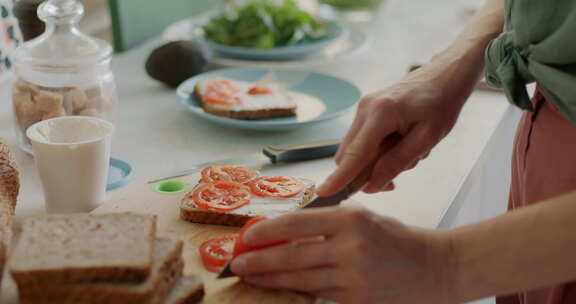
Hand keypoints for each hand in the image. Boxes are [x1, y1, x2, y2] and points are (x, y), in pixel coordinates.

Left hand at [230, 207, 454, 303]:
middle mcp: (350, 247)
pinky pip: (320, 295)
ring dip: (272, 279)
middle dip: (260, 261)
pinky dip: (299, 291)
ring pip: (301, 279)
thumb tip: (289, 232)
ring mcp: (354, 277)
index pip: (297, 224)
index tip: (249, 236)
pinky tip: (283, 289)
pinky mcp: (358, 300)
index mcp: (351, 220)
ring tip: (251, 277)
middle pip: (293, 256)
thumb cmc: (399, 239)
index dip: (267, 231)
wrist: (436, 268)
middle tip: (238, 263)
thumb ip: (329, 224)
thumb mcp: (364, 219)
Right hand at [318, 66, 468, 195]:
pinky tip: (399, 146)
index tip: (324, 193)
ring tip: (406, 154)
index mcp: (381, 113)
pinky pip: (362, 143)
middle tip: (394, 181)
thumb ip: (397, 162)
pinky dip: (376, 153)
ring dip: (374, 163)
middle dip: (365, 174)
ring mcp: (362, 109)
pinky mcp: (365, 113)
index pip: (355, 154)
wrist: (442, 77)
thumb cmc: (440, 103)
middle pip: (348, 155)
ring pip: (354, 151)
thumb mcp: (427, 138)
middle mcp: (365, 109)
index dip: (340, 177)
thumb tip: (372, 185)